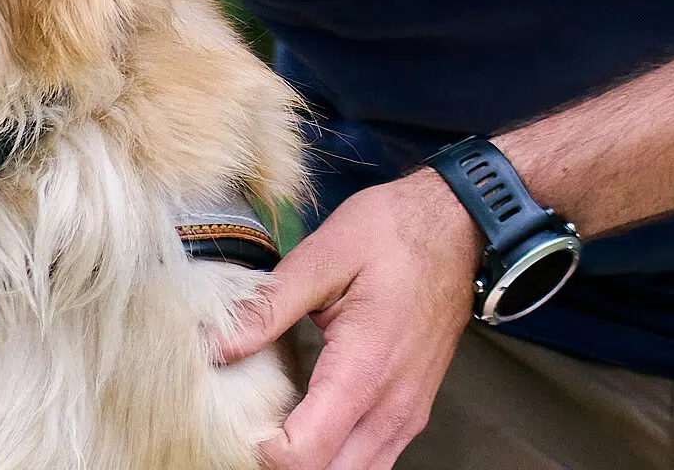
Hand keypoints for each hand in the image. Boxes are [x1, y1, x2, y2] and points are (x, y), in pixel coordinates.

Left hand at [216, 168, 480, 468]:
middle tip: (252, 425)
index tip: (238, 418)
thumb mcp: (324, 255)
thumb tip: (218, 344)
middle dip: (286, 464)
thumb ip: (270, 305)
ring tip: (279, 427)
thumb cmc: (392, 232)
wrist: (455, 226)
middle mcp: (391, 407)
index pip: (306, 455)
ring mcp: (407, 415)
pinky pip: (375, 461)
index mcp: (363, 370)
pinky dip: (342, 458)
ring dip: (316, 463)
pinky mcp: (413, 411)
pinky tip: (314, 424)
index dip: (262, 451)